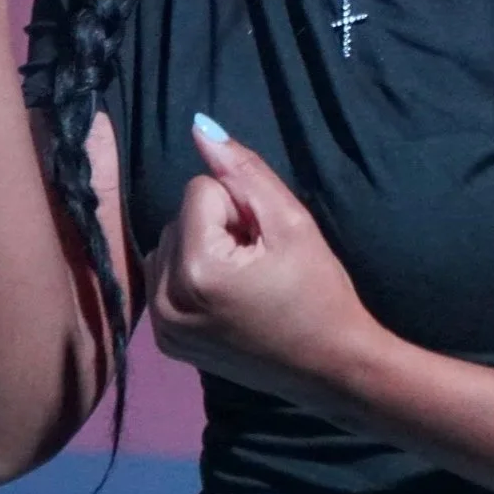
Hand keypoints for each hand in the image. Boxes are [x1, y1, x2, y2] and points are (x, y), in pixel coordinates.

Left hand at [144, 119, 378, 406]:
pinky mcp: (165, 341)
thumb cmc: (319, 292)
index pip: (200, 190)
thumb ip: (243, 170)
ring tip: (246, 278)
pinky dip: (192, 273)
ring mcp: (162, 326)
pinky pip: (165, 275)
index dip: (240, 207)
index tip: (265, 243)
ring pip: (171, 242)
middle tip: (259, 261)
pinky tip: (227, 295)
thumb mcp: (290, 221)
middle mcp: (166, 299)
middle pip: (181, 216)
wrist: (331, 367)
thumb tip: (200, 125)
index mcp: (197, 270)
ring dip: (204, 247)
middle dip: (219, 226)